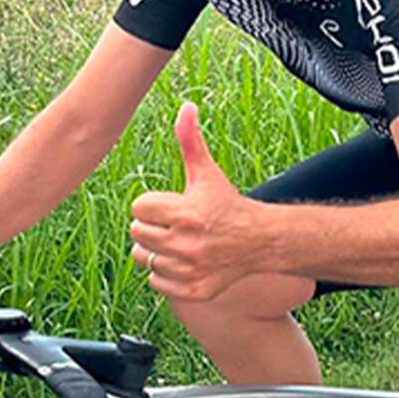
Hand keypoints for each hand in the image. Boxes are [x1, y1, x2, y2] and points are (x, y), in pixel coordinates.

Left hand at [130, 102, 265, 301]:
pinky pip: (157, 282)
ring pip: (145, 259)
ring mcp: (190, 270)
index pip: (139, 208)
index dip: (151, 204)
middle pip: (138, 233)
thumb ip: (190, 140)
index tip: (169, 205)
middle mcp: (187, 244)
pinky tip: (183, 261)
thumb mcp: (207, 172)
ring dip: (157, 250)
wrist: (260, 241)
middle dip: (152, 226)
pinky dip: (165, 274)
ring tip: (178, 242)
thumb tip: (186, 107)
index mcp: (187, 213)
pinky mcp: (194, 290)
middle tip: (174, 223)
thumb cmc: (227, 203)